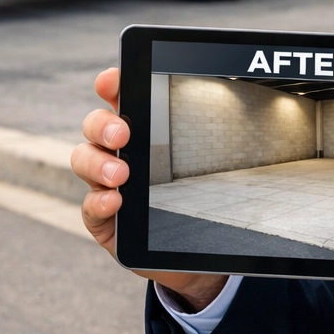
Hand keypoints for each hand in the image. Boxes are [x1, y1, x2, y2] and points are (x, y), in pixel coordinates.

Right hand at [71, 67, 228, 310]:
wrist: (198, 250)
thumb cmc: (202, 198)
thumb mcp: (214, 162)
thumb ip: (220, 131)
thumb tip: (249, 87)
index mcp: (143, 129)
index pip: (119, 97)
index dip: (111, 85)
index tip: (111, 82)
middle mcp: (119, 151)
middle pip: (94, 126)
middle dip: (102, 125)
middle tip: (122, 134)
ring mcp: (106, 184)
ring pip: (85, 161)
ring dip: (98, 163)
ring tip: (122, 173)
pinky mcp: (105, 219)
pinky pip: (90, 206)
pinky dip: (99, 201)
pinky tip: (116, 200)